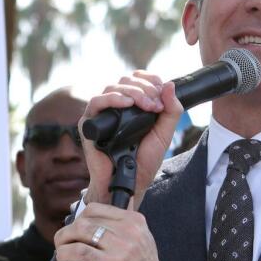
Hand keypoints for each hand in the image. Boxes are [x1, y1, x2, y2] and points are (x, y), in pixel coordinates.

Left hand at [54, 203, 191, 260]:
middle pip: (86, 219)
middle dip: (69, 230)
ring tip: (61, 249)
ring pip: (80, 231)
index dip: (80, 218)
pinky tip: (64, 259)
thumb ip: (125, 230)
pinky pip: (79, 251)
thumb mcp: (142, 242)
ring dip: (63, 240)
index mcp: (135, 221)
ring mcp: (120, 246)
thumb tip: (98, 223)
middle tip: (64, 241)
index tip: (75, 229)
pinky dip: (65, 254)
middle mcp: (129, 230)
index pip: (97, 208)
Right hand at [81, 72, 183, 205]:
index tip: (161, 89)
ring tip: (147, 105)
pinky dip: (112, 99)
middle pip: (125, 80)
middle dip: (144, 88)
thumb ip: (171, 110)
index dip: (149, 79)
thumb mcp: (164, 133)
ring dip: (133, 92)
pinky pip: (96, 102)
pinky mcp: (89, 123)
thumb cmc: (144, 159)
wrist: (131, 181)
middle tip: (156, 104)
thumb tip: (170, 85)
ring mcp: (101, 113)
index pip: (136, 79)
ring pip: (112, 87)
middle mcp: (114, 106)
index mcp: (131, 105)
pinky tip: (126, 103)